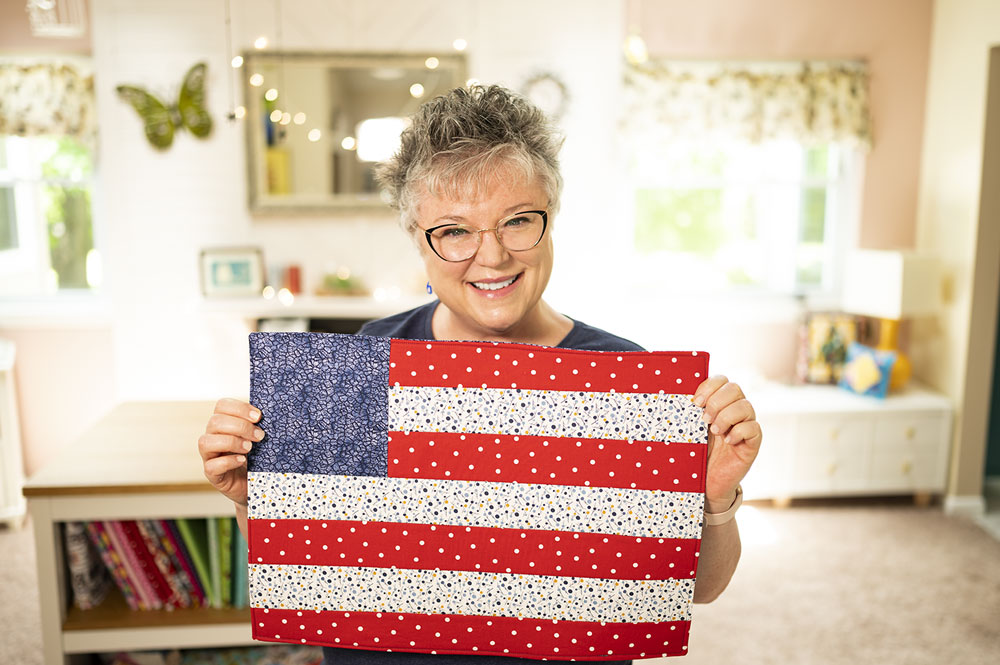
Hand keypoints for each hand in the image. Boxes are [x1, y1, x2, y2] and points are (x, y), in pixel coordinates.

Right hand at [197, 398, 262, 505]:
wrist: (255, 484)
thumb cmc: (256, 457)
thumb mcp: (258, 438)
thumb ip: (258, 425)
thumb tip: (271, 412)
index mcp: (224, 424)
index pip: (222, 405)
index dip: (239, 408)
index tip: (258, 416)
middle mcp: (213, 437)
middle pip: (215, 422)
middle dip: (240, 426)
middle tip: (260, 436)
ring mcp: (209, 456)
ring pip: (205, 441)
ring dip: (231, 442)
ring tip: (249, 448)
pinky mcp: (212, 474)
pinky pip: (211, 466)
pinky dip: (228, 462)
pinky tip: (242, 461)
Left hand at [693, 376, 761, 511]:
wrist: (706, 483)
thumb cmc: (695, 453)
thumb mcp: (689, 429)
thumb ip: (689, 412)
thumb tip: (676, 395)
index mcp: (719, 402)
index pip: (721, 380)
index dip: (709, 387)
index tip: (695, 402)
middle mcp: (734, 410)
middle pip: (735, 388)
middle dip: (717, 402)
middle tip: (704, 420)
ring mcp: (745, 425)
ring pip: (746, 406)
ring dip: (726, 417)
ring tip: (715, 432)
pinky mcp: (752, 443)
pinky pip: (754, 428)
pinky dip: (739, 432)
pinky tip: (728, 442)